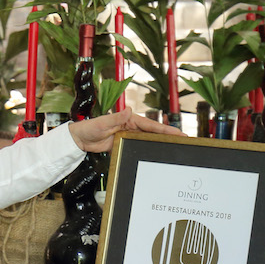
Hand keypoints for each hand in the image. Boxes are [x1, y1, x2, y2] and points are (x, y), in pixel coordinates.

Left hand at [68, 107, 184, 152]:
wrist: (80, 139)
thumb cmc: (90, 128)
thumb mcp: (103, 123)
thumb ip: (116, 118)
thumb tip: (128, 110)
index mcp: (129, 120)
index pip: (151, 125)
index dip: (165, 129)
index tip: (178, 132)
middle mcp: (131, 127)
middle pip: (153, 132)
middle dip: (168, 136)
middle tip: (184, 140)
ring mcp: (129, 135)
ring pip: (148, 139)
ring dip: (160, 143)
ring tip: (175, 148)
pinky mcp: (124, 143)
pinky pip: (139, 146)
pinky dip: (148, 149)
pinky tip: (157, 154)